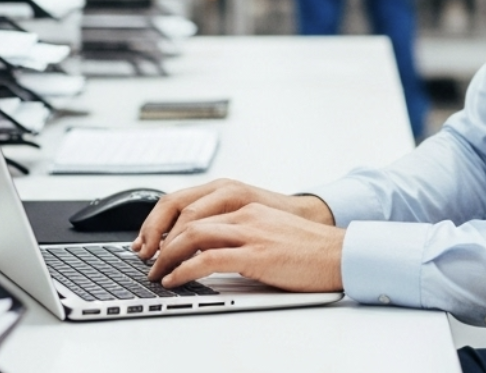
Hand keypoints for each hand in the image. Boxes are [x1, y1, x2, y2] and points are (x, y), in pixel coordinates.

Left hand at [144, 202, 345, 292]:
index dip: (165, 223)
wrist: (339, 253)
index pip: (192, 205)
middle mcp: (245, 212)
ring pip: (193, 235)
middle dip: (159, 239)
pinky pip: (208, 258)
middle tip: (147, 260)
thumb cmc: (307, 248)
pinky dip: (185, 270)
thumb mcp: (268, 230)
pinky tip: (175, 281)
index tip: (152, 242)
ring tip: (156, 274)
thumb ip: (240, 233)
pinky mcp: (256, 254)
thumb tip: (209, 251)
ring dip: (167, 256)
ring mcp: (250, 231)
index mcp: (245, 204)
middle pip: (186, 217)